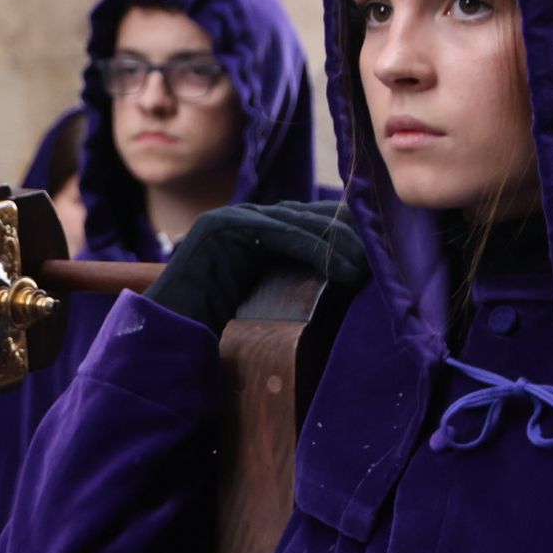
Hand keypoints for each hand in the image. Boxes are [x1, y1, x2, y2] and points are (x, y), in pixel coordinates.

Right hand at [146, 201, 367, 334]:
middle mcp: (240, 218)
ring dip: (339, 243)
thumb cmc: (215, 328)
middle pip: (305, 215)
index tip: (375, 251)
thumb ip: (291, 281)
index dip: (340, 232)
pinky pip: (282, 234)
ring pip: (298, 222)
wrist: (170, 337)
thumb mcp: (265, 299)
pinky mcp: (225, 228)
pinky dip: (317, 251)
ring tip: (368, 267)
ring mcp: (230, 219)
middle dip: (345, 234)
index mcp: (248, 232)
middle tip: (382, 255)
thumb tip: (342, 279)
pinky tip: (345, 270)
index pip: (303, 221)